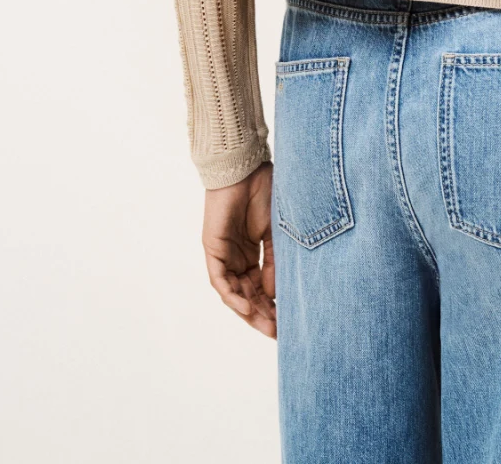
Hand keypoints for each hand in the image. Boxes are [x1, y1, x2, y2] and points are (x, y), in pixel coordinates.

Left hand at [202, 161, 276, 338]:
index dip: (273, 305)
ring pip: (234, 292)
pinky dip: (232, 296)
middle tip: (278, 333)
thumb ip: (273, 263)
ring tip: (266, 326)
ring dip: (249, 311)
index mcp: (252, 253)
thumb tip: (275, 295)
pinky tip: (247, 308)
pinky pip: (220, 281)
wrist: (247, 168)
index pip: (261, 287)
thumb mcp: (276, 233)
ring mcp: (224, 255)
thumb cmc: (265, 192)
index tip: (288, 322)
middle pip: (247, 295)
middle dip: (262, 314)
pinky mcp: (213, 249)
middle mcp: (236, 258)